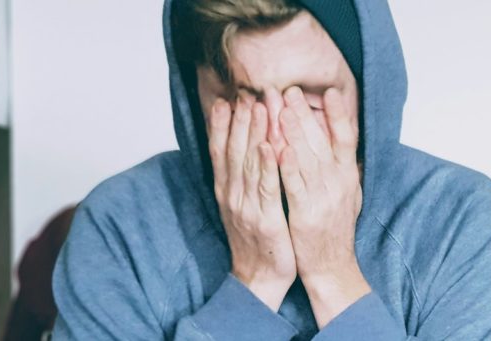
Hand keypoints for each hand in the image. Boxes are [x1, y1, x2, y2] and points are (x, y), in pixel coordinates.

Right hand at [207, 95, 295, 310]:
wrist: (259, 279)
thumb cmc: (257, 241)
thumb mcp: (243, 206)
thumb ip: (242, 179)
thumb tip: (243, 150)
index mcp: (227, 191)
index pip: (221, 151)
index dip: (223, 125)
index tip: (226, 98)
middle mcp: (232, 195)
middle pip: (234, 150)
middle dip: (240, 119)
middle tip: (246, 92)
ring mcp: (246, 207)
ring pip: (249, 163)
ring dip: (254, 133)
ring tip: (259, 106)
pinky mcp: (265, 219)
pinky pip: (266, 188)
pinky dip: (266, 166)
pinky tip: (269, 145)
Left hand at [278, 86, 368, 326]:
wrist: (332, 267)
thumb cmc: (335, 230)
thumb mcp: (349, 194)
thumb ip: (344, 168)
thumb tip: (343, 141)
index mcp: (348, 176)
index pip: (347, 138)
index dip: (339, 114)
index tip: (330, 91)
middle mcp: (339, 183)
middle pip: (323, 141)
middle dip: (305, 114)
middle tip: (289, 90)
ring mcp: (324, 198)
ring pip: (307, 158)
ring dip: (294, 132)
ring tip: (280, 107)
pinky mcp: (306, 213)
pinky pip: (295, 185)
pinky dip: (287, 165)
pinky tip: (276, 147)